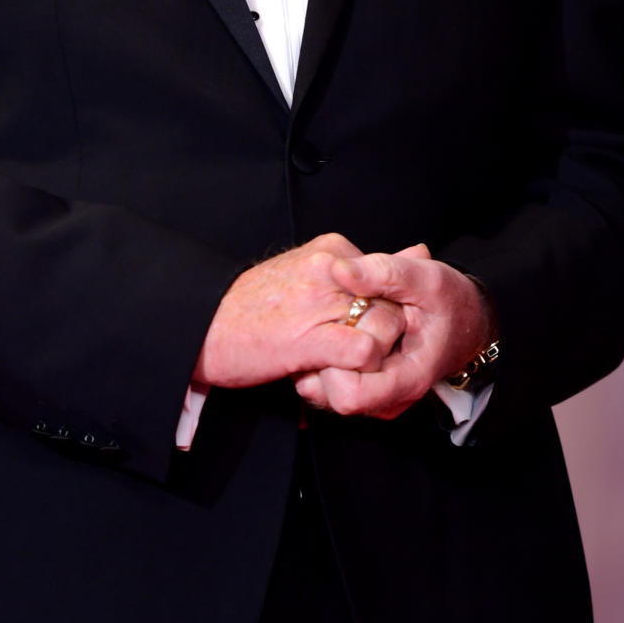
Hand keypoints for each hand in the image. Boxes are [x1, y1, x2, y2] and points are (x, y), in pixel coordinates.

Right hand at [193, 234, 406, 390]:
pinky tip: (335, 372)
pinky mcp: (311, 338)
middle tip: (358, 354)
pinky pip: (364, 353)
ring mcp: (320, 302)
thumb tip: (420, 251)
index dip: (384, 312)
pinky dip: (361, 370)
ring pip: (386, 327)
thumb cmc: (254, 307)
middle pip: (393, 303)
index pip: (389, 279)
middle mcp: (330, 268)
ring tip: (344, 364)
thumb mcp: (310, 274)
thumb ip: (361, 268)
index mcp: (331, 250)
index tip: (363, 329)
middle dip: (386, 336)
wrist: (204, 328)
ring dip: (375, 355)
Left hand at [293, 244, 495, 419]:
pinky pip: (328, 384)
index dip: (335, 362)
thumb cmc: (450, 301)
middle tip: (332, 319)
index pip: (349, 396)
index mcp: (407, 380)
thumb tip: (338, 268)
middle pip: (329, 395)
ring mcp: (376, 399)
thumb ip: (384, 272)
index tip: (342, 325)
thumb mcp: (426, 278)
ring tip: (334, 323)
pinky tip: (337, 330)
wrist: (468, 320)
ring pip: (323, 391)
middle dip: (322, 356)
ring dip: (320, 357)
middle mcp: (389, 399)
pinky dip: (325, 357)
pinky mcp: (366, 390)